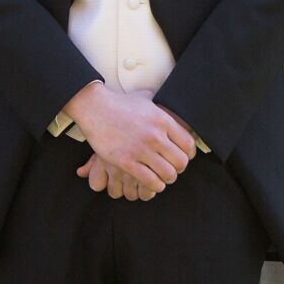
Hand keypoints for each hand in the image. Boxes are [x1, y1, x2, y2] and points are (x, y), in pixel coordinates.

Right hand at [60, 84, 194, 193]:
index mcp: (162, 120)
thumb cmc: (119, 104)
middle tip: (172, 169)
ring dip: (167, 179)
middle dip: (178, 169)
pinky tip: (152, 183)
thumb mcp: (144, 98)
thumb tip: (166, 99)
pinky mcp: (126, 161)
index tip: (183, 157)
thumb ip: (158, 102)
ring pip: (167, 174)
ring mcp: (141, 149)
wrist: (95, 108)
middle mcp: (155, 136)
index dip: (188, 154)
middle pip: (180, 162)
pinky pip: (149, 180)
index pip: (188, 144)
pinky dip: (154, 185)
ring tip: (162, 178)